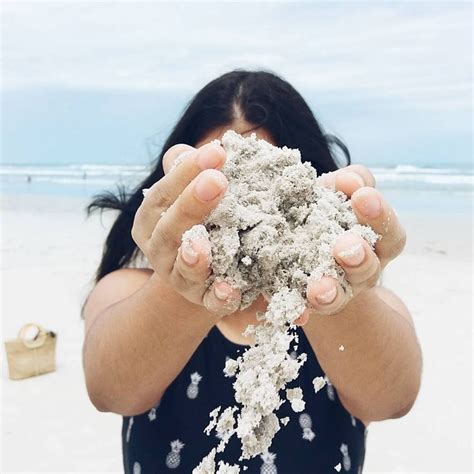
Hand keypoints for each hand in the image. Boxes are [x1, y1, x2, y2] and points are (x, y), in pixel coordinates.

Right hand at [131, 142, 240, 316]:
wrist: (200, 271)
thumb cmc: (196, 220)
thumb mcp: (188, 193)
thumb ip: (190, 169)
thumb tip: (211, 147)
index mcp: (152, 220)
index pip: (163, 194)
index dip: (184, 173)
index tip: (215, 152)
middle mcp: (160, 249)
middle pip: (170, 228)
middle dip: (191, 204)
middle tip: (217, 180)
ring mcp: (180, 277)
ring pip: (183, 268)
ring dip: (193, 256)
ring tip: (202, 244)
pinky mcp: (203, 299)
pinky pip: (210, 301)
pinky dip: (219, 296)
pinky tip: (231, 290)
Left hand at [302, 165, 406, 319]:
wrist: (302, 246)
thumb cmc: (325, 210)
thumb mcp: (339, 191)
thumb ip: (350, 182)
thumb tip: (350, 180)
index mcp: (374, 239)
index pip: (388, 232)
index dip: (379, 216)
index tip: (362, 196)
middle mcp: (361, 268)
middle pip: (369, 268)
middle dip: (358, 257)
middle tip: (345, 247)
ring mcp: (338, 289)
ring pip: (340, 294)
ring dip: (330, 290)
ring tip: (319, 288)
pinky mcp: (308, 301)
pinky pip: (305, 309)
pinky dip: (300, 310)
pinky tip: (295, 312)